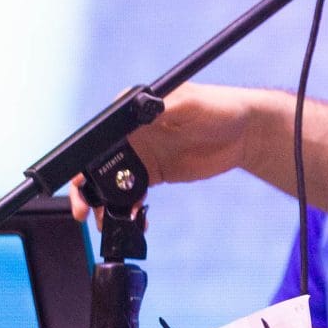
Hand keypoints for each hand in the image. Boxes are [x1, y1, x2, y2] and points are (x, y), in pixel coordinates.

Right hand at [67, 83, 250, 218]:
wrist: (245, 133)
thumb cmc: (220, 107)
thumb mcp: (191, 103)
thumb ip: (164, 107)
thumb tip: (142, 109)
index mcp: (131, 111)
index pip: (97, 135)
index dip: (84, 160)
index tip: (82, 182)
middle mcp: (131, 133)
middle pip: (96, 163)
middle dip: (86, 190)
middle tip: (85, 212)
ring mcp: (141, 155)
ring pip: (110, 183)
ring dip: (105, 205)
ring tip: (108, 224)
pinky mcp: (154, 174)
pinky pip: (132, 196)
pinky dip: (129, 210)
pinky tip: (136, 221)